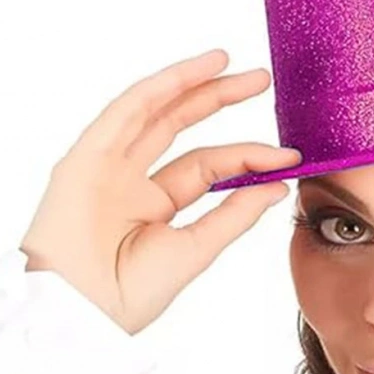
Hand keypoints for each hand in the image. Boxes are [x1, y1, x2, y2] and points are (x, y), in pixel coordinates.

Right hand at [19, 49, 302, 334]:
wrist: (82, 310)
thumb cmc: (129, 294)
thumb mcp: (196, 248)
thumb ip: (234, 214)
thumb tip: (277, 186)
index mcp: (156, 207)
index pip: (210, 167)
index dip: (250, 156)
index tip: (290, 155)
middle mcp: (132, 181)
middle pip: (182, 128)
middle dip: (220, 100)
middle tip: (262, 80)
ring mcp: (107, 167)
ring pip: (155, 112)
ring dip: (190, 85)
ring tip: (230, 62)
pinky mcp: (85, 157)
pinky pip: (125, 112)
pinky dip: (159, 90)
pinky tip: (191, 72)